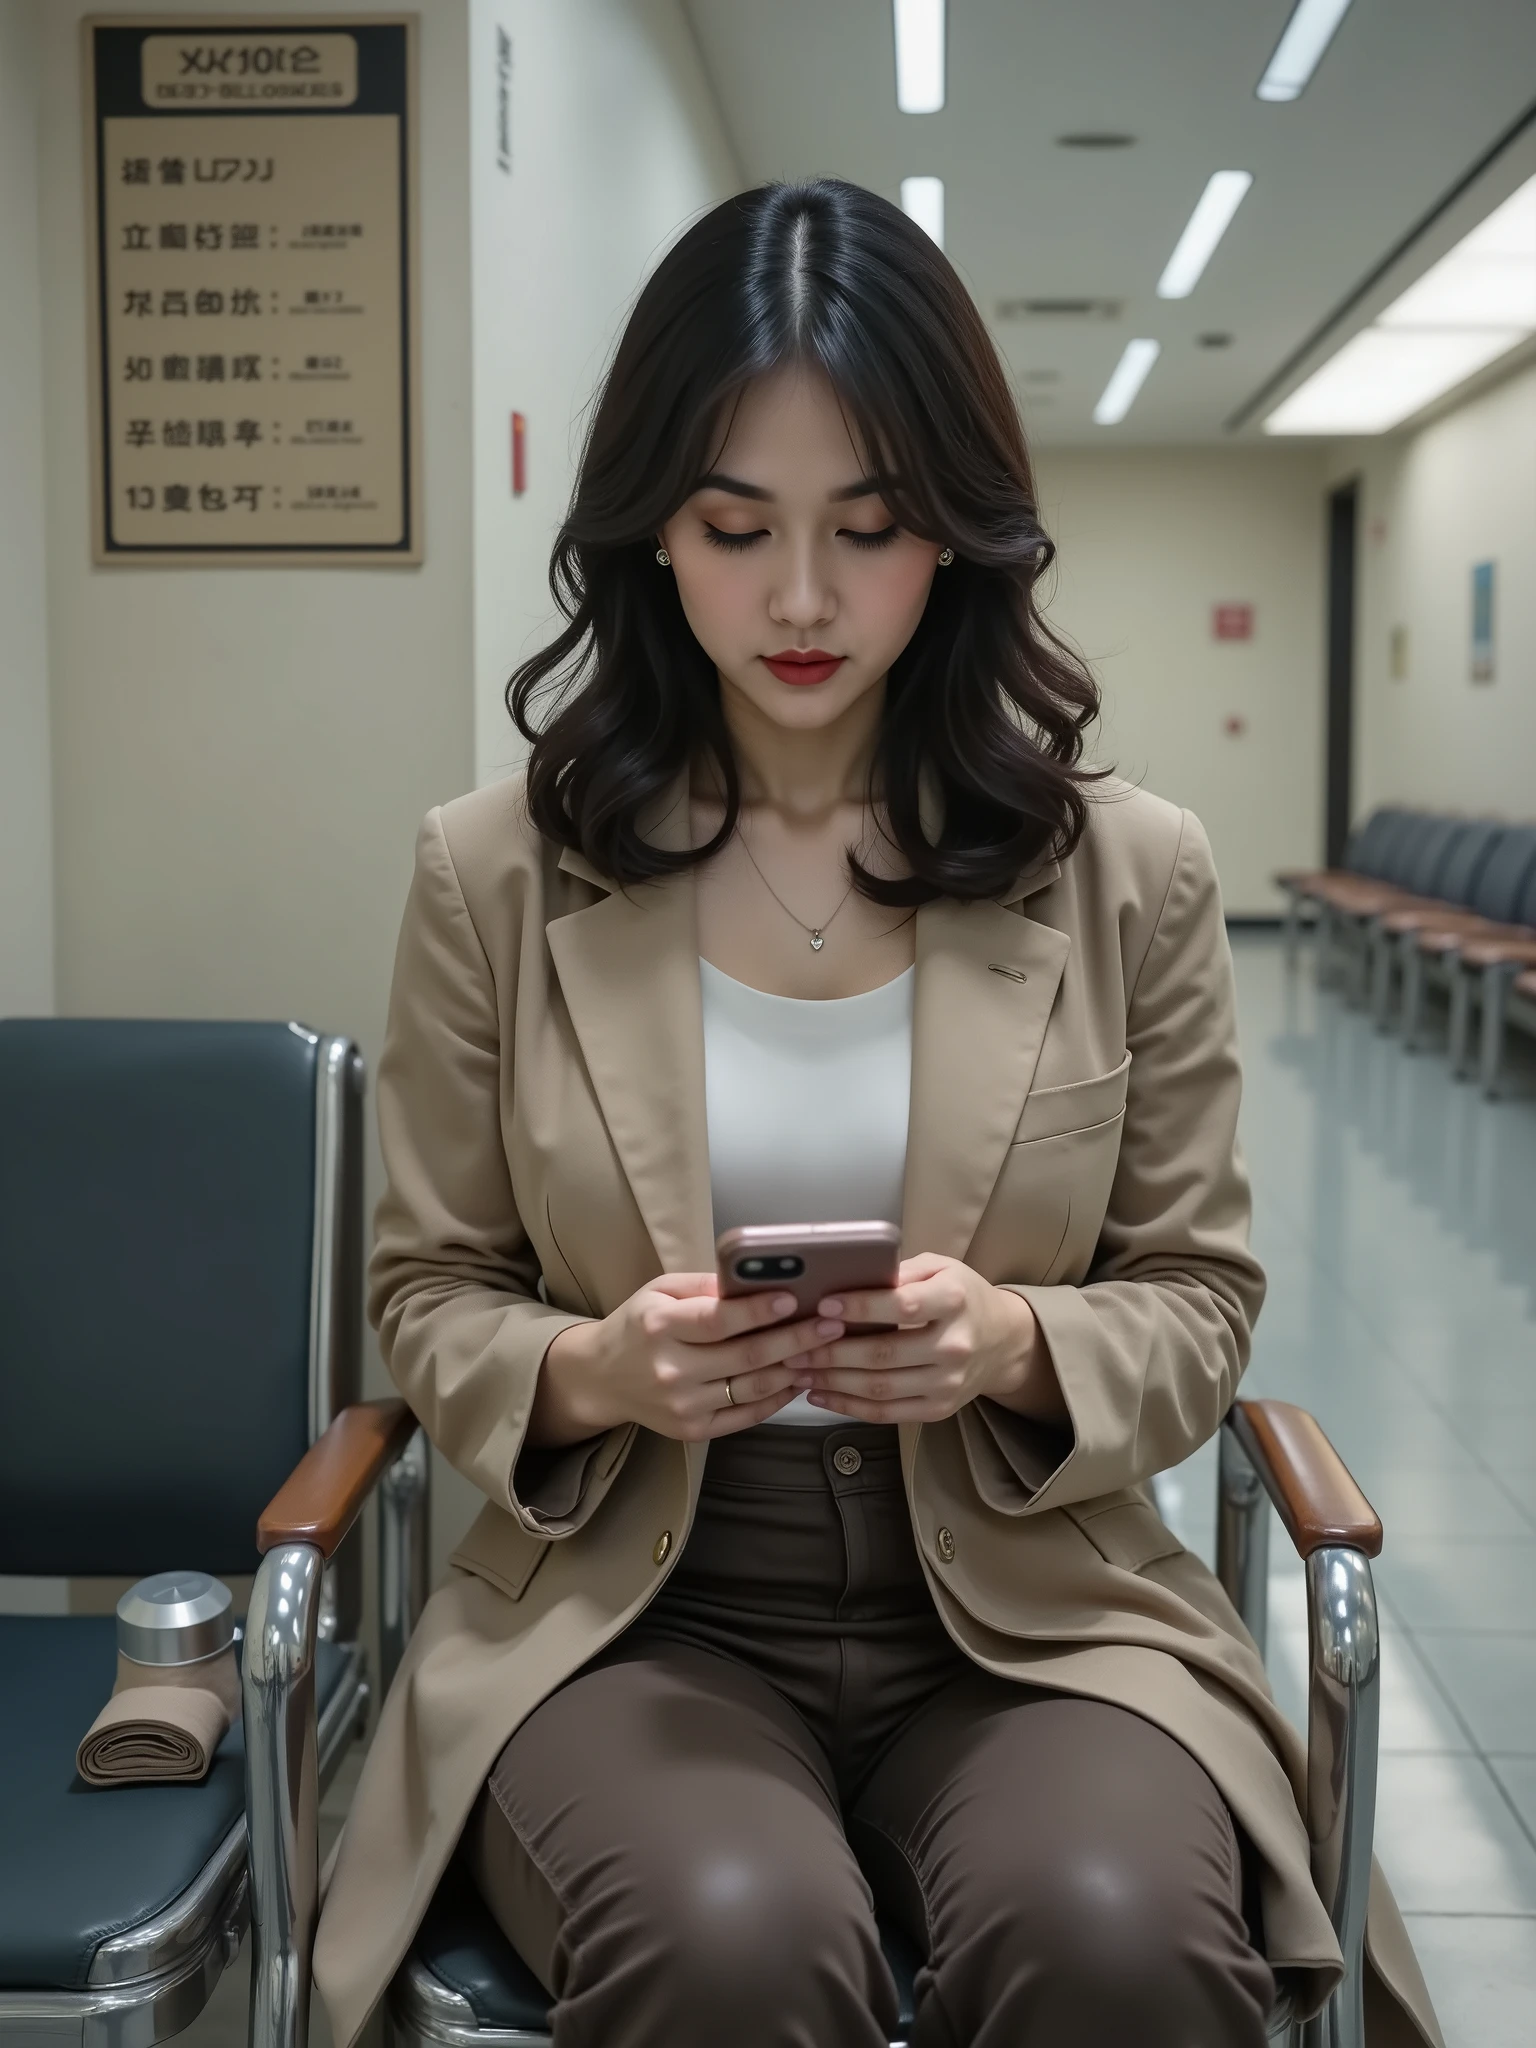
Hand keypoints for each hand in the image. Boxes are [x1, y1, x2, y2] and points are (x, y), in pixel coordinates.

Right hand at [532, 1273, 822, 1445]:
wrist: (602, 1379)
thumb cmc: (637, 1326)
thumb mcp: (659, 1291)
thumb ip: (704, 1285)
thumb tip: (756, 1279)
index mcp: (659, 1326)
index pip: (717, 1320)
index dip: (758, 1310)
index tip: (794, 1297)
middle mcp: (670, 1369)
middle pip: (745, 1356)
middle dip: (795, 1338)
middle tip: (832, 1324)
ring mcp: (682, 1405)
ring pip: (752, 1387)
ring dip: (795, 1368)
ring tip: (825, 1350)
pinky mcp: (692, 1430)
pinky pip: (747, 1415)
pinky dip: (778, 1397)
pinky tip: (799, 1378)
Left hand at [798, 1253, 1058, 1424]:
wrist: (1003, 1342)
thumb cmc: (962, 1296)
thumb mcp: (941, 1268)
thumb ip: (902, 1271)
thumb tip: (854, 1276)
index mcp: (954, 1301)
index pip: (903, 1306)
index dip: (861, 1308)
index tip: (824, 1305)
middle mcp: (954, 1345)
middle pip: (884, 1354)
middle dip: (831, 1351)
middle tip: (794, 1347)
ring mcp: (947, 1383)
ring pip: (880, 1387)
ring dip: (832, 1381)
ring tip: (798, 1371)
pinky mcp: (939, 1409)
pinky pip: (887, 1413)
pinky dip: (848, 1406)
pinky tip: (820, 1395)